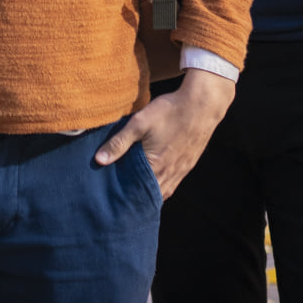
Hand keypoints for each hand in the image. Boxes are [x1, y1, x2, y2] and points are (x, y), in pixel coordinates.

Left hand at [92, 68, 234, 198]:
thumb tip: (99, 160)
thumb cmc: (170, 111)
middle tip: (123, 197)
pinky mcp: (189, 163)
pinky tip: (156, 179)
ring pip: (165, 191)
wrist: (203, 104)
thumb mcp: (139, 123)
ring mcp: (182, 169)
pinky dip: (163, 185)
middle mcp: (171, 173)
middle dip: (137, 197)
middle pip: (151, 195)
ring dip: (151, 192)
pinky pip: (174, 183)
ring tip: (137, 190)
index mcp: (156, 166)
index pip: (137, 191)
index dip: (126, 196)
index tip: (114, 198)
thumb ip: (119, 142)